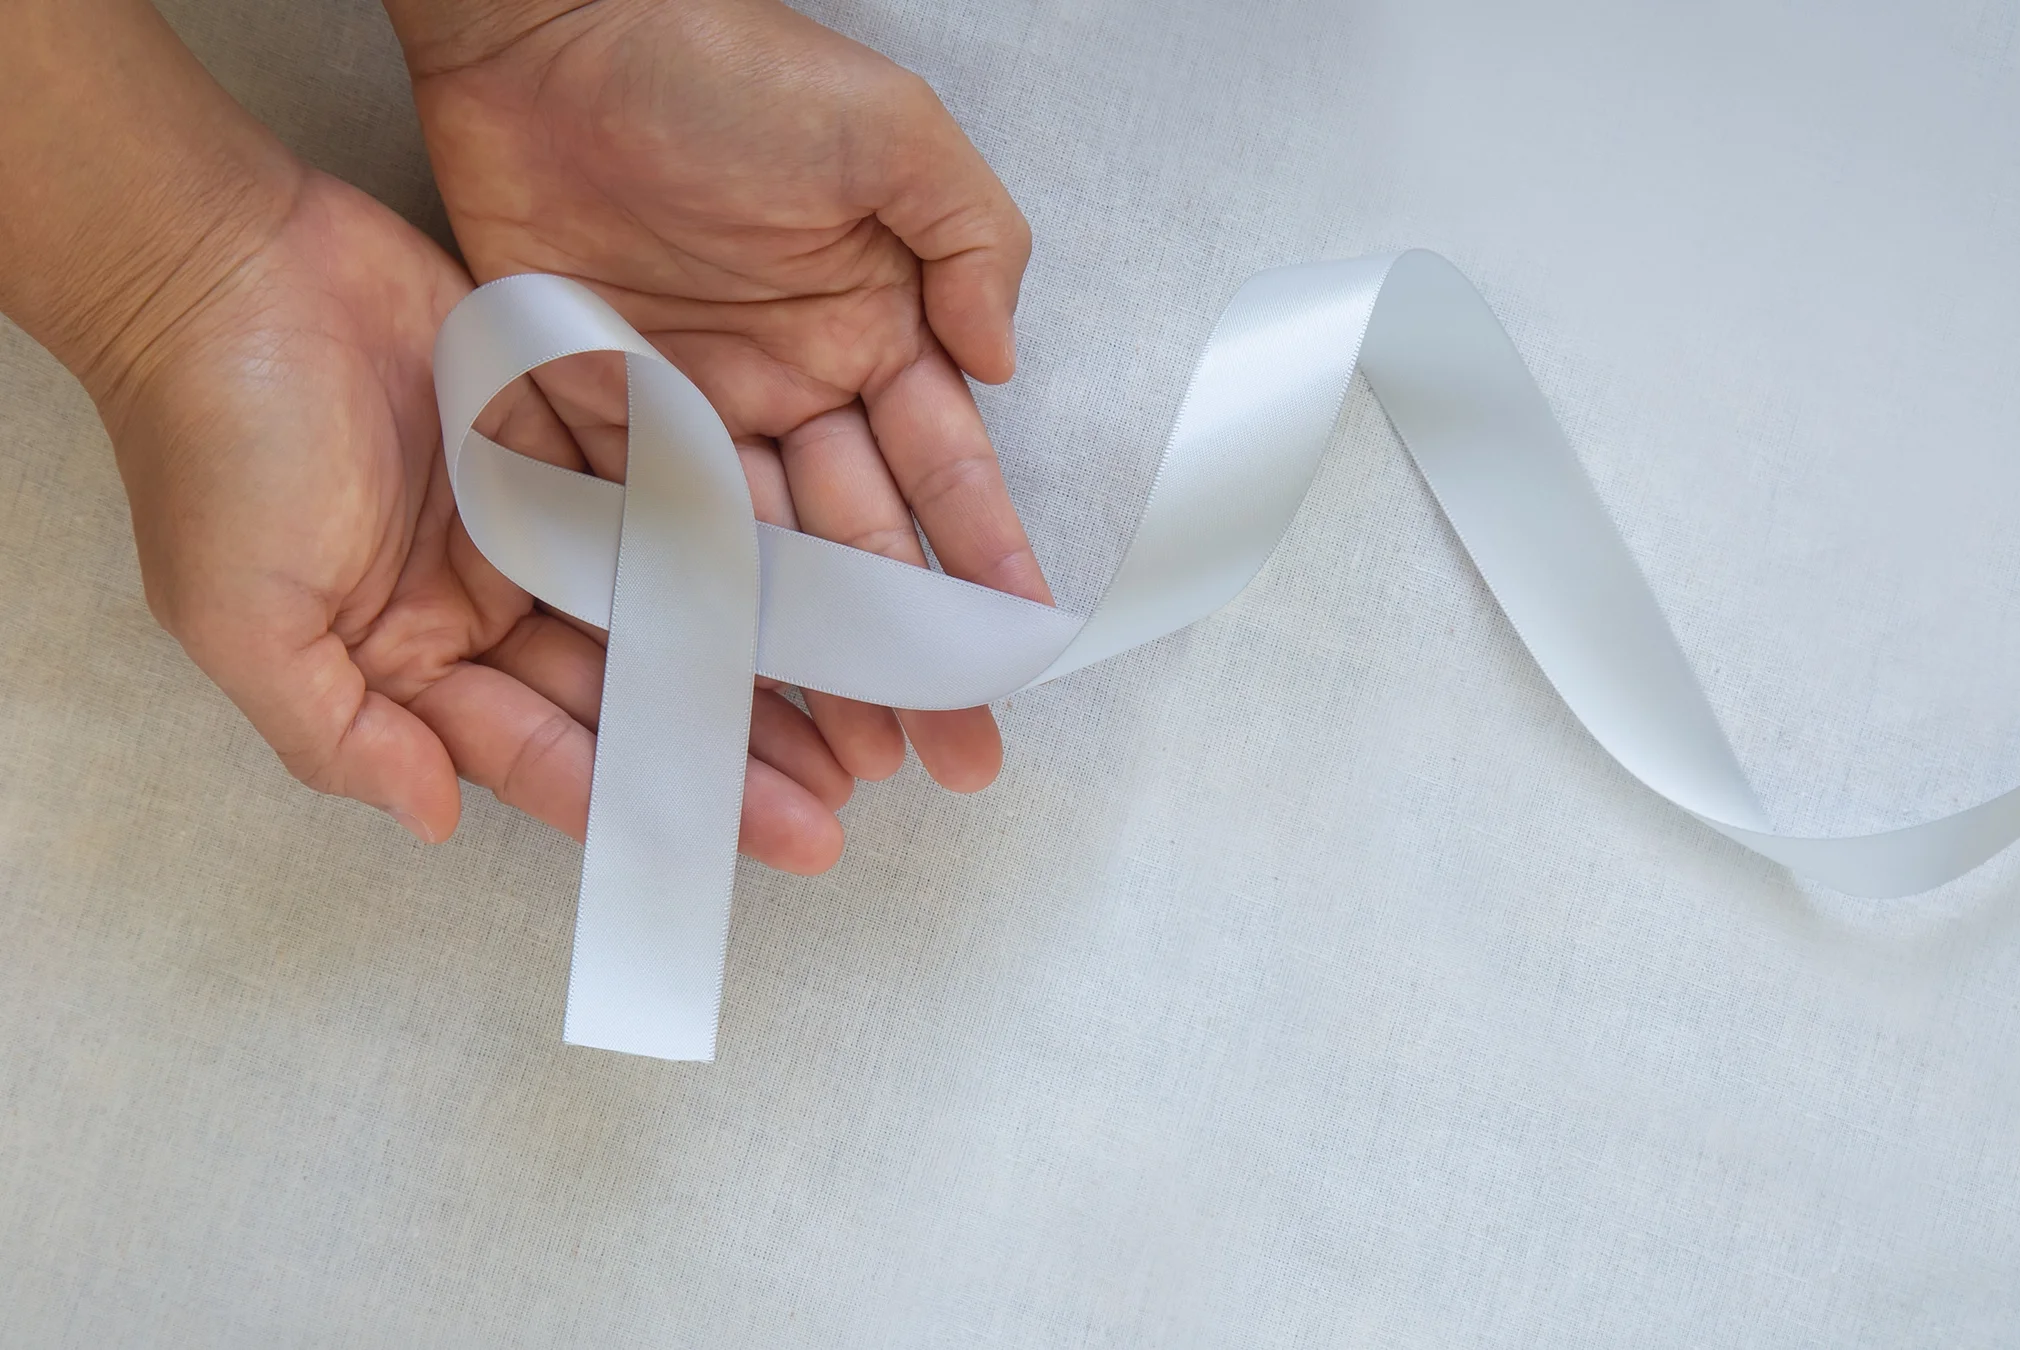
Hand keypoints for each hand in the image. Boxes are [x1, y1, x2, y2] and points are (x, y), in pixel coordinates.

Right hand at [92, 169, 855, 870]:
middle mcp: (488, 604)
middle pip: (630, 697)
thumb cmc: (210, 443)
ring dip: (751, 664)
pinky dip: (737, 543)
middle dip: (727, 756)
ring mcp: (538, 516)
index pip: (550, 756)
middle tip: (835, 808)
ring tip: (852, 720)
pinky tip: (816, 587)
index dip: (648, 811)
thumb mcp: (242, 619)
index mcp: (413, 663)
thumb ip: (338, 732)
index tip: (749, 853)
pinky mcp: (574, 432)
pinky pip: (672, 499)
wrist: (218, 261)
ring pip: (665, 609)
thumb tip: (433, 818)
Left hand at [389, 0, 1049, 792]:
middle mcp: (794, 385)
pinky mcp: (594, 411)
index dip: (979, 564)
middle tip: (941, 754)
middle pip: (859, 545)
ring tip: (841, 755)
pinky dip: (675, 604)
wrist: (548, 24)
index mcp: (875, 327)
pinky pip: (643, 527)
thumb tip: (1005, 365)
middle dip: (904, 653)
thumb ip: (970, 241)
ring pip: (759, 561)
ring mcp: (695, 408)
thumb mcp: (887, 130)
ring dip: (802, 658)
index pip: (942, 471)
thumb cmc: (724, 60)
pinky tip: (711, 678)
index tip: (1009, 651)